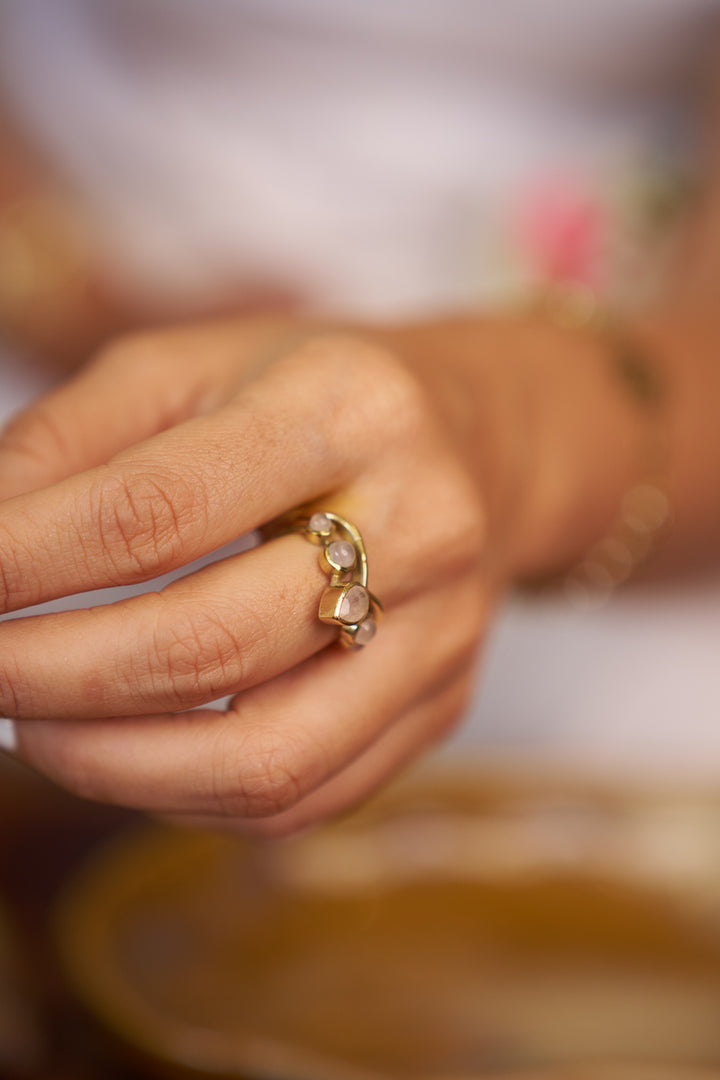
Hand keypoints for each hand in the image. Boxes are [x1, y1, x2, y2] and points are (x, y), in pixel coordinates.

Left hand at [0, 318, 496, 834]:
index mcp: (349, 407)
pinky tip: (128, 751)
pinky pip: (303, 798)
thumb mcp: (188, 369)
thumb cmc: (311, 395)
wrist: (476, 444)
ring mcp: (445, 634)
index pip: (159, 510)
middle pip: (212, 647)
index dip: (25, 563)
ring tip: (35, 724)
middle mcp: (422, 526)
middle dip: (52, 676)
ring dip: (113, 765)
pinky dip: (185, 796)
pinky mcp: (443, 707)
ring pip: (265, 761)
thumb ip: (67, 443)